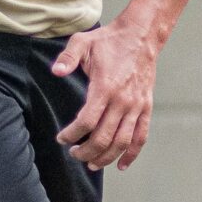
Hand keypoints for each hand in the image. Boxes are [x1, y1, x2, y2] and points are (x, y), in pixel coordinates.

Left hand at [51, 18, 158, 169]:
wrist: (141, 36)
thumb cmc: (109, 40)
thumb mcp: (83, 42)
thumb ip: (67, 57)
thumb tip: (56, 72)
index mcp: (105, 87)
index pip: (87, 122)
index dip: (72, 135)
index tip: (62, 138)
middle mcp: (122, 101)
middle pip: (103, 138)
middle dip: (85, 152)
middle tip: (74, 154)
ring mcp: (136, 106)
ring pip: (122, 142)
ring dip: (105, 158)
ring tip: (91, 164)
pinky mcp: (146, 108)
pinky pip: (141, 137)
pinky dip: (132, 154)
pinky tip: (121, 165)